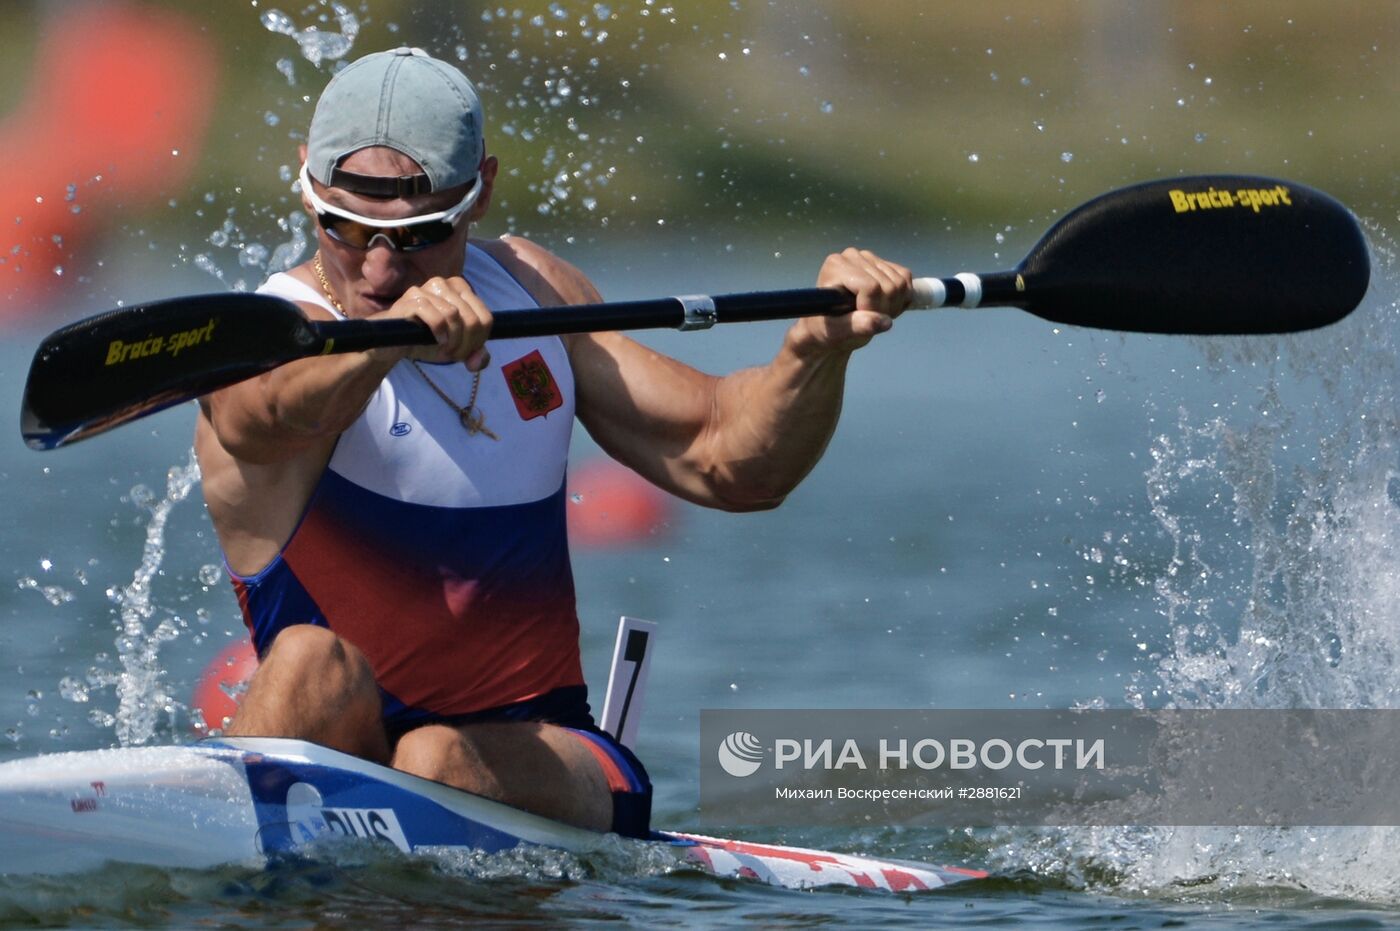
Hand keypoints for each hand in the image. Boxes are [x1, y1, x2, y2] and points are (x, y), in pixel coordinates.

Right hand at [385, 276, 492, 369]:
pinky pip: (436, 316)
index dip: (479, 341)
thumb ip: (475, 355)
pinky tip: (436, 341)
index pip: (486, 318)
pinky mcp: (411, 299)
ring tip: (443, 350)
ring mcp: (426, 289)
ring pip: (454, 315)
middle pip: (472, 319)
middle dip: (466, 344)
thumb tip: (479, 360)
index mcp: (460, 289)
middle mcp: (444, 284)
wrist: (393, 343)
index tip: (465, 352)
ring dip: (452, 340)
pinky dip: (440, 333)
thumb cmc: (427, 341)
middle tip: (453, 355)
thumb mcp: (456, 349)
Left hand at [788, 248, 913, 356]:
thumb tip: (885, 322)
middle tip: (869, 320)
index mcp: (835, 266)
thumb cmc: (830, 328)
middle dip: (884, 309)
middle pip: (889, 285)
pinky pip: (906, 278)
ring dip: (893, 305)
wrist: (833, 324)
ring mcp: (868, 257)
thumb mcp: (839, 332)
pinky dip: (901, 297)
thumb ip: (859, 326)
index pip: (871, 287)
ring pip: (900, 283)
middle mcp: (852, 256)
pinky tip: (883, 304)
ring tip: (874, 313)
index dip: (874, 308)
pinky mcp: (882, 262)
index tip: (862, 321)